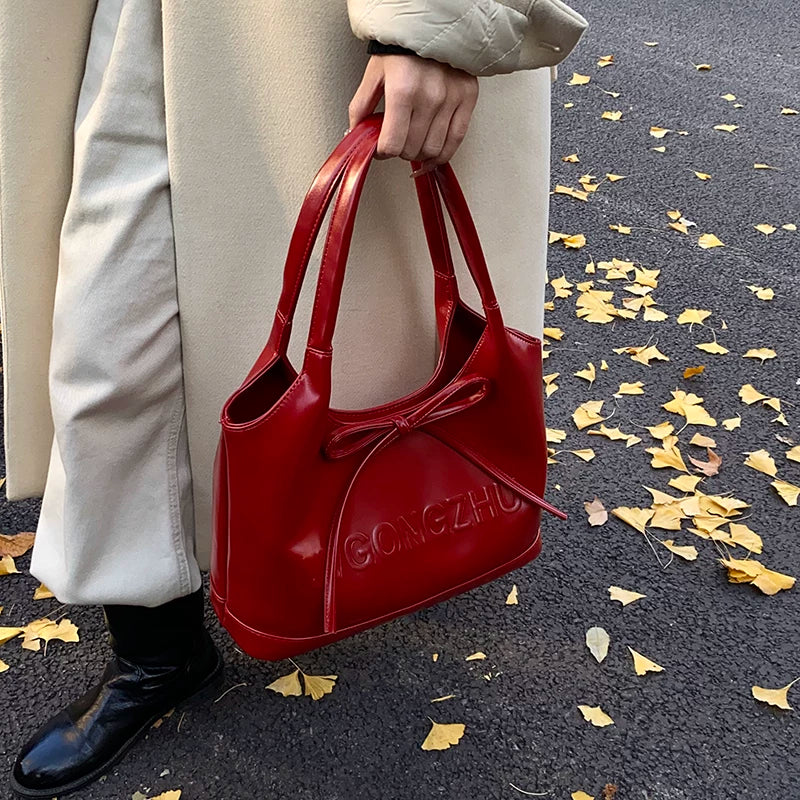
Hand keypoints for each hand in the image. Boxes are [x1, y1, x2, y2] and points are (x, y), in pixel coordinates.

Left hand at [348, 53, 478, 175]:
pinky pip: (456, 139)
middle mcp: (429, 96)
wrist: (432, 23)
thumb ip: (361, 105)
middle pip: (412, 150)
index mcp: (403, 90)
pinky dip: (443, 154)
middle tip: (398, 142)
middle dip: (400, 152)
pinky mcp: (467, 97)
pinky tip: (433, 154)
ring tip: (414, 144)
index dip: (383, 152)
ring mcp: (451, 98)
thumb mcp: (374, 73)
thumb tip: (355, 132)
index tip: (382, 149)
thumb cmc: (402, 46)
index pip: (392, 144)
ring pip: (433, 149)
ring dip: (420, 154)